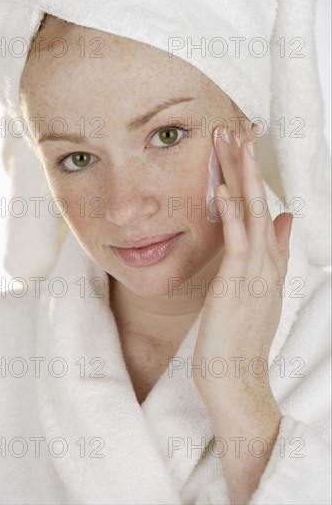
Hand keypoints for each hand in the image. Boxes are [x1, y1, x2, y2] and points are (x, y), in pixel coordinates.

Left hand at [193, 125, 293, 400]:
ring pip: (252, 214)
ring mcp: (255, 272)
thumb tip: (287, 219)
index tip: (245, 149)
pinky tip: (220, 189)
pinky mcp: (237, 284)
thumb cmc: (241, 337)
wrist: (238, 379)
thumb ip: (276, 254)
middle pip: (260, 203)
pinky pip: (235, 242)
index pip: (265, 211)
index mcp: (269, 262)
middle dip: (249, 166)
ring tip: (234, 142)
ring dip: (242, 177)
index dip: (255, 178)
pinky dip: (230, 214)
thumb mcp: (262, 290)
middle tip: (239, 128)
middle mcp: (266, 262)